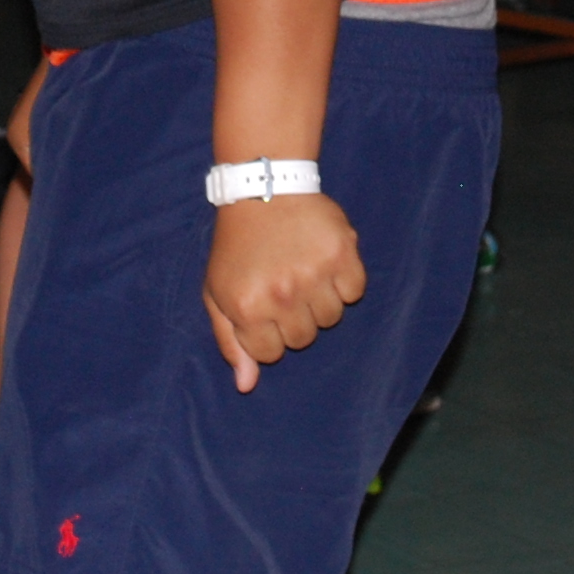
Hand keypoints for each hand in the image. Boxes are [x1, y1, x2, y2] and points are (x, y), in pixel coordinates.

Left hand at [203, 191, 365, 391]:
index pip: (271, 354)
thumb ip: (231, 342)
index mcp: (247, 306)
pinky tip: (324, 261)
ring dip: (320, 300)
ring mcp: (313, 273)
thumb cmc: (237, 246)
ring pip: (332, 318)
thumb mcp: (218, 293)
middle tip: (283, 285)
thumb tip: (247, 385)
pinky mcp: (342, 253)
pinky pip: (355, 291)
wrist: (262, 188)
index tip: (264, 306)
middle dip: (294, 318)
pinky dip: (344, 281)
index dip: (268, 333)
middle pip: (304, 339)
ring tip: (302, 270)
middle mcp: (281, 294)